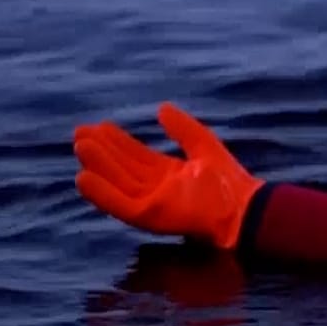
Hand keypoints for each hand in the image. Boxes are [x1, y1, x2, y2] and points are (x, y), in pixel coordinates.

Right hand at [73, 102, 262, 248]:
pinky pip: (120, 206)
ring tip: (80, 146)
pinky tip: (83, 178)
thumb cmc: (231, 183)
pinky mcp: (152, 217)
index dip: (118, 142)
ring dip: (99, 167)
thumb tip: (161, 108)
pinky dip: (102, 194)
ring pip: (118, 184)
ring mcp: (154, 204)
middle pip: (123, 168)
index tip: (100, 125)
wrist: (246, 208)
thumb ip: (182, 129)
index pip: (137, 157)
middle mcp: (158, 190)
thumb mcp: (203, 147)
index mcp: (170, 175)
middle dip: (103, 151)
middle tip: (81, 132)